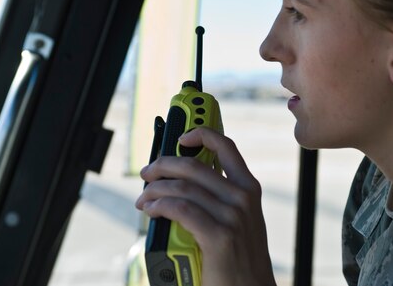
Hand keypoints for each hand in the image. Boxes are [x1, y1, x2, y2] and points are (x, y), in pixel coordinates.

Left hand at [136, 127, 276, 285]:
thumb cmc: (240, 258)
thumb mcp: (241, 220)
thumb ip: (222, 197)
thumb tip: (184, 181)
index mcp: (249, 188)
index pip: (227, 147)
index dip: (202, 133)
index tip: (181, 135)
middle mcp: (243, 197)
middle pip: (195, 166)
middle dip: (164, 164)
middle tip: (147, 172)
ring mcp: (233, 216)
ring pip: (182, 188)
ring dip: (155, 190)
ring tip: (143, 199)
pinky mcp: (219, 236)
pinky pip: (180, 210)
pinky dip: (159, 206)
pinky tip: (151, 211)